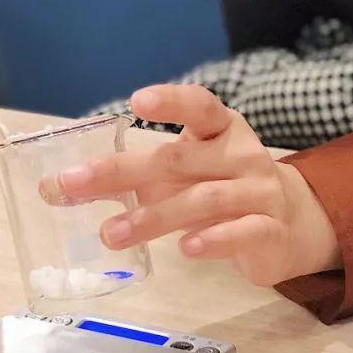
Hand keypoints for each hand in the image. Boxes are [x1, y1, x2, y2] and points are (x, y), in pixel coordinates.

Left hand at [47, 85, 340, 286]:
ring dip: (152, 217)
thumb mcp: (186, 173)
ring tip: (109, 234)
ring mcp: (259, 192)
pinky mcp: (270, 231)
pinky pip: (241, 233)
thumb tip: (59, 188)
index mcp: (221, 129)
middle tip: (73, 184)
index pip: (199, 106)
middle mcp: (241, 155)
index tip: (136, 102)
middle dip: (123, 171)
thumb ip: (136, 176)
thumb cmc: (225, 188)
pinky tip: (185, 250)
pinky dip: (213, 240)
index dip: (170, 102)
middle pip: (179, 159)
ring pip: (202, 200)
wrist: (292, 223)